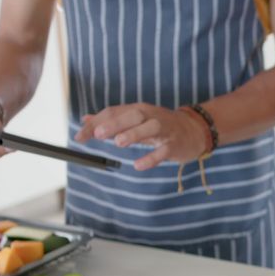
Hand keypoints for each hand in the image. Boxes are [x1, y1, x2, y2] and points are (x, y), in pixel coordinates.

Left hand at [73, 103, 208, 170]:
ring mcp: (164, 130)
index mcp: (138, 110)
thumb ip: (111, 120)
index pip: (114, 112)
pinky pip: (163, 151)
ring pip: (149, 128)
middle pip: (133, 115)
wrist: (194, 130)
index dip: (97, 123)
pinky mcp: (174, 145)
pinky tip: (138, 165)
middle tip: (98, 134)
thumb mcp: (136, 120)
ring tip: (119, 143)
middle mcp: (151, 116)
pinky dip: (151, 158)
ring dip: (134, 134)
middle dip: (115, 123)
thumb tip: (85, 120)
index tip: (80, 137)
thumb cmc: (160, 126)